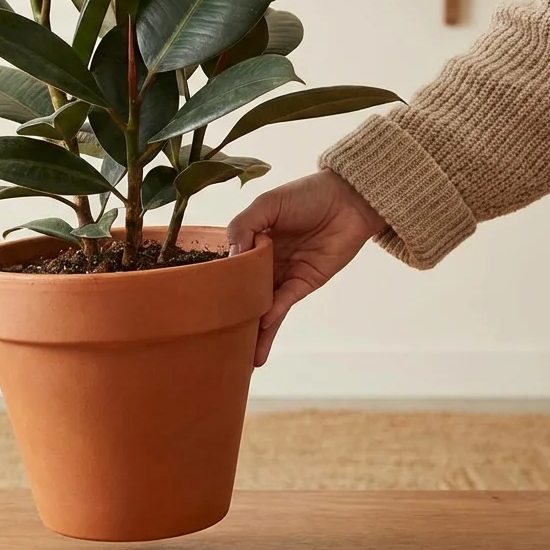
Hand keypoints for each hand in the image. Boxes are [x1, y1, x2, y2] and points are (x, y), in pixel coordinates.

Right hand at [227, 170, 385, 366]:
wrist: (350, 199)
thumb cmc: (307, 195)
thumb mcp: (267, 204)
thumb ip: (244, 226)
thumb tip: (231, 256)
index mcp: (251, 241)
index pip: (229, 267)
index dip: (215, 284)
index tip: (198, 303)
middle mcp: (264, 262)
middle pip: (244, 292)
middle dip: (232, 316)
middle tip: (214, 340)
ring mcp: (284, 274)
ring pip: (263, 305)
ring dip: (254, 330)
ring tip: (242, 355)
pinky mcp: (304, 282)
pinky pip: (285, 302)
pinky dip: (273, 314)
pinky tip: (261, 327)